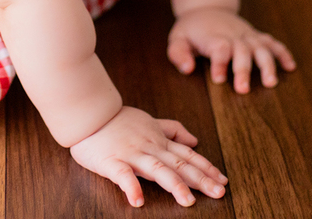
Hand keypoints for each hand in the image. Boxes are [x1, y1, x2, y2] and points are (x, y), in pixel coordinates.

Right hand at [69, 106, 226, 207]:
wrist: (88, 112)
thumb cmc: (117, 120)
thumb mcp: (149, 121)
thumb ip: (171, 130)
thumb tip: (194, 140)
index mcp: (158, 140)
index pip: (187, 155)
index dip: (206, 167)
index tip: (223, 180)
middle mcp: (150, 147)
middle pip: (179, 164)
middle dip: (201, 179)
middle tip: (219, 192)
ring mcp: (131, 154)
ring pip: (157, 169)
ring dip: (174, 185)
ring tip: (188, 201)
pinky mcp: (111, 161)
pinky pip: (122, 175)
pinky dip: (130, 187)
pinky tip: (138, 200)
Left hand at [167, 7, 295, 92]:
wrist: (207, 8)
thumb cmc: (191, 29)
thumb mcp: (177, 38)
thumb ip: (178, 53)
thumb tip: (187, 68)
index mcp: (213, 37)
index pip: (219, 48)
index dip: (220, 63)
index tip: (218, 79)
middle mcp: (233, 35)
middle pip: (242, 50)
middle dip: (243, 70)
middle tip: (242, 90)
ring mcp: (247, 35)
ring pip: (261, 48)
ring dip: (267, 65)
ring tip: (271, 83)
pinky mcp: (256, 36)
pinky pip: (273, 43)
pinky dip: (283, 54)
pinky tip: (290, 67)